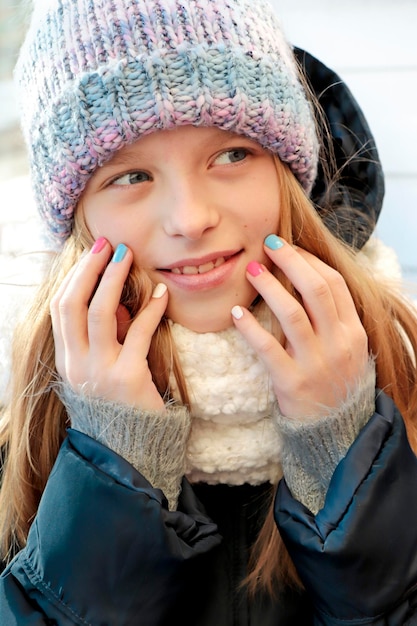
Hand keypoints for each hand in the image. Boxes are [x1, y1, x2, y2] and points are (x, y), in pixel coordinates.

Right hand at [50, 239, 167, 409]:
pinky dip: (150, 309)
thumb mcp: (100, 370)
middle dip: (89, 269)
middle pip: (73, 304)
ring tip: (127, 256)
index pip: (60, 309)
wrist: (131, 448)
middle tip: (107, 245)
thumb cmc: (120, 405)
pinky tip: (162, 294)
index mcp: (67, 360)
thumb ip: (103, 338)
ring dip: (113, 279)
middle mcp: (77, 364)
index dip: (75, 276)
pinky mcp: (129, 378)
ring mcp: (100, 372)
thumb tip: (116, 300)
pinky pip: (138, 333)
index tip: (92, 253)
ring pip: (100, 313)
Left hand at [232, 236, 368, 417]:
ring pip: (292, 314)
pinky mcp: (292, 382)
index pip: (333, 284)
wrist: (335, 430)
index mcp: (352, 331)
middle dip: (291, 261)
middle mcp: (338, 344)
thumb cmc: (334, 381)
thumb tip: (303, 278)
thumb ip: (332, 318)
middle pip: (315, 290)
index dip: (309, 261)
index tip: (287, 248)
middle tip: (268, 244)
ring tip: (250, 270)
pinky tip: (236, 313)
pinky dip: (250, 328)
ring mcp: (316, 363)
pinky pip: (268, 348)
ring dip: (269, 287)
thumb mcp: (346, 348)